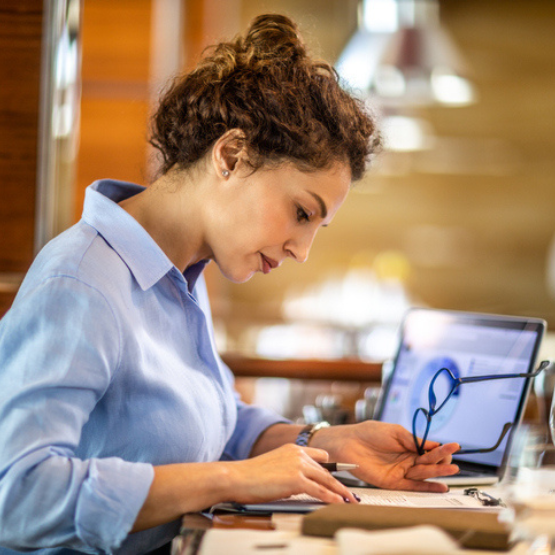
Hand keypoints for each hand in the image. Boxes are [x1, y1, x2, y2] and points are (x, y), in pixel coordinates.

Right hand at [226, 443, 358, 504]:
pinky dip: (331, 498)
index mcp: (292, 449)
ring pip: (326, 480)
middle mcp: (298, 454)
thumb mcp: (274, 465)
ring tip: (350, 500)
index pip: (319, 456)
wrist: (238, 477)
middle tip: (350, 492)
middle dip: (339, 483)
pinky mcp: (296, 480)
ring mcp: (298, 466)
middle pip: (326, 470)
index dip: (331, 467)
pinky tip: (338, 503)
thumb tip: (299, 482)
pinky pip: (319, 490)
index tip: (341, 473)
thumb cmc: (251, 475)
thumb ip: (289, 469)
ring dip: (340, 492)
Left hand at [310, 421, 459, 492]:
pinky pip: (413, 486)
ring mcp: (400, 471)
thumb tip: (434, 444)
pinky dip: (427, 487)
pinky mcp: (393, 482)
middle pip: (428, 463)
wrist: (348, 443)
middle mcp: (406, 460)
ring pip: (423, 474)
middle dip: (442, 461)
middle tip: (454, 460)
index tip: (450, 447)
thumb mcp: (394, 431)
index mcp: (407, 446)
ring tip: (453, 470)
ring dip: (438, 473)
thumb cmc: (369, 433)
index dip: (440, 450)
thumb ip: (414, 440)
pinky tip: (440, 486)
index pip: (429, 450)